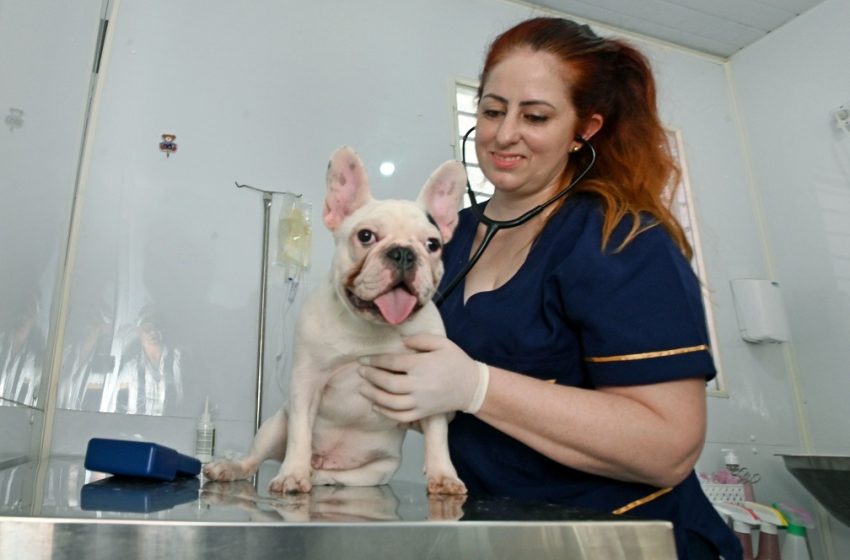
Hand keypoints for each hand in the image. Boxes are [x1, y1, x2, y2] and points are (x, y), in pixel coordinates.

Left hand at [357, 333, 488, 422]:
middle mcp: (418, 385)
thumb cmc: (456, 361)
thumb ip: (420, 339)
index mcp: (421, 365)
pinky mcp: (422, 413)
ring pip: (390, 402)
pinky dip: (386, 413)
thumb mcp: (442, 343)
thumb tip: (401, 342)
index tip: (362, 359)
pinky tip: (376, 406)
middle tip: (360, 372)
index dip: (374, 361)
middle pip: (387, 383)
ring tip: (363, 389)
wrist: (472, 387)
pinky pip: (400, 416)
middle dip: (371, 377)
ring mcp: (420, 402)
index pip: (391, 363)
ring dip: (373, 395)